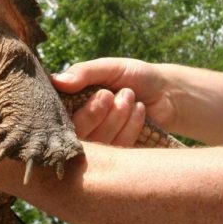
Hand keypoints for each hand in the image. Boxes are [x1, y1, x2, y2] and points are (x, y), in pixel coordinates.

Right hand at [51, 58, 176, 145]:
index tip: (103, 94)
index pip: (59, 114)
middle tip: (112, 94)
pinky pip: (118, 148)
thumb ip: (83, 73)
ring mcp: (99, 142)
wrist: (166, 92)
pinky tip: (139, 110)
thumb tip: (56, 81)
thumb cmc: (134, 76)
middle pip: (77, 132)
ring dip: (117, 116)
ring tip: (130, 96)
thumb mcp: (109, 68)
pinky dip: (131, 126)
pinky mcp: (118, 155)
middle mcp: (80, 125)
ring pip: (98, 141)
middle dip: (97, 113)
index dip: (77, 109)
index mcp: (72, 104)